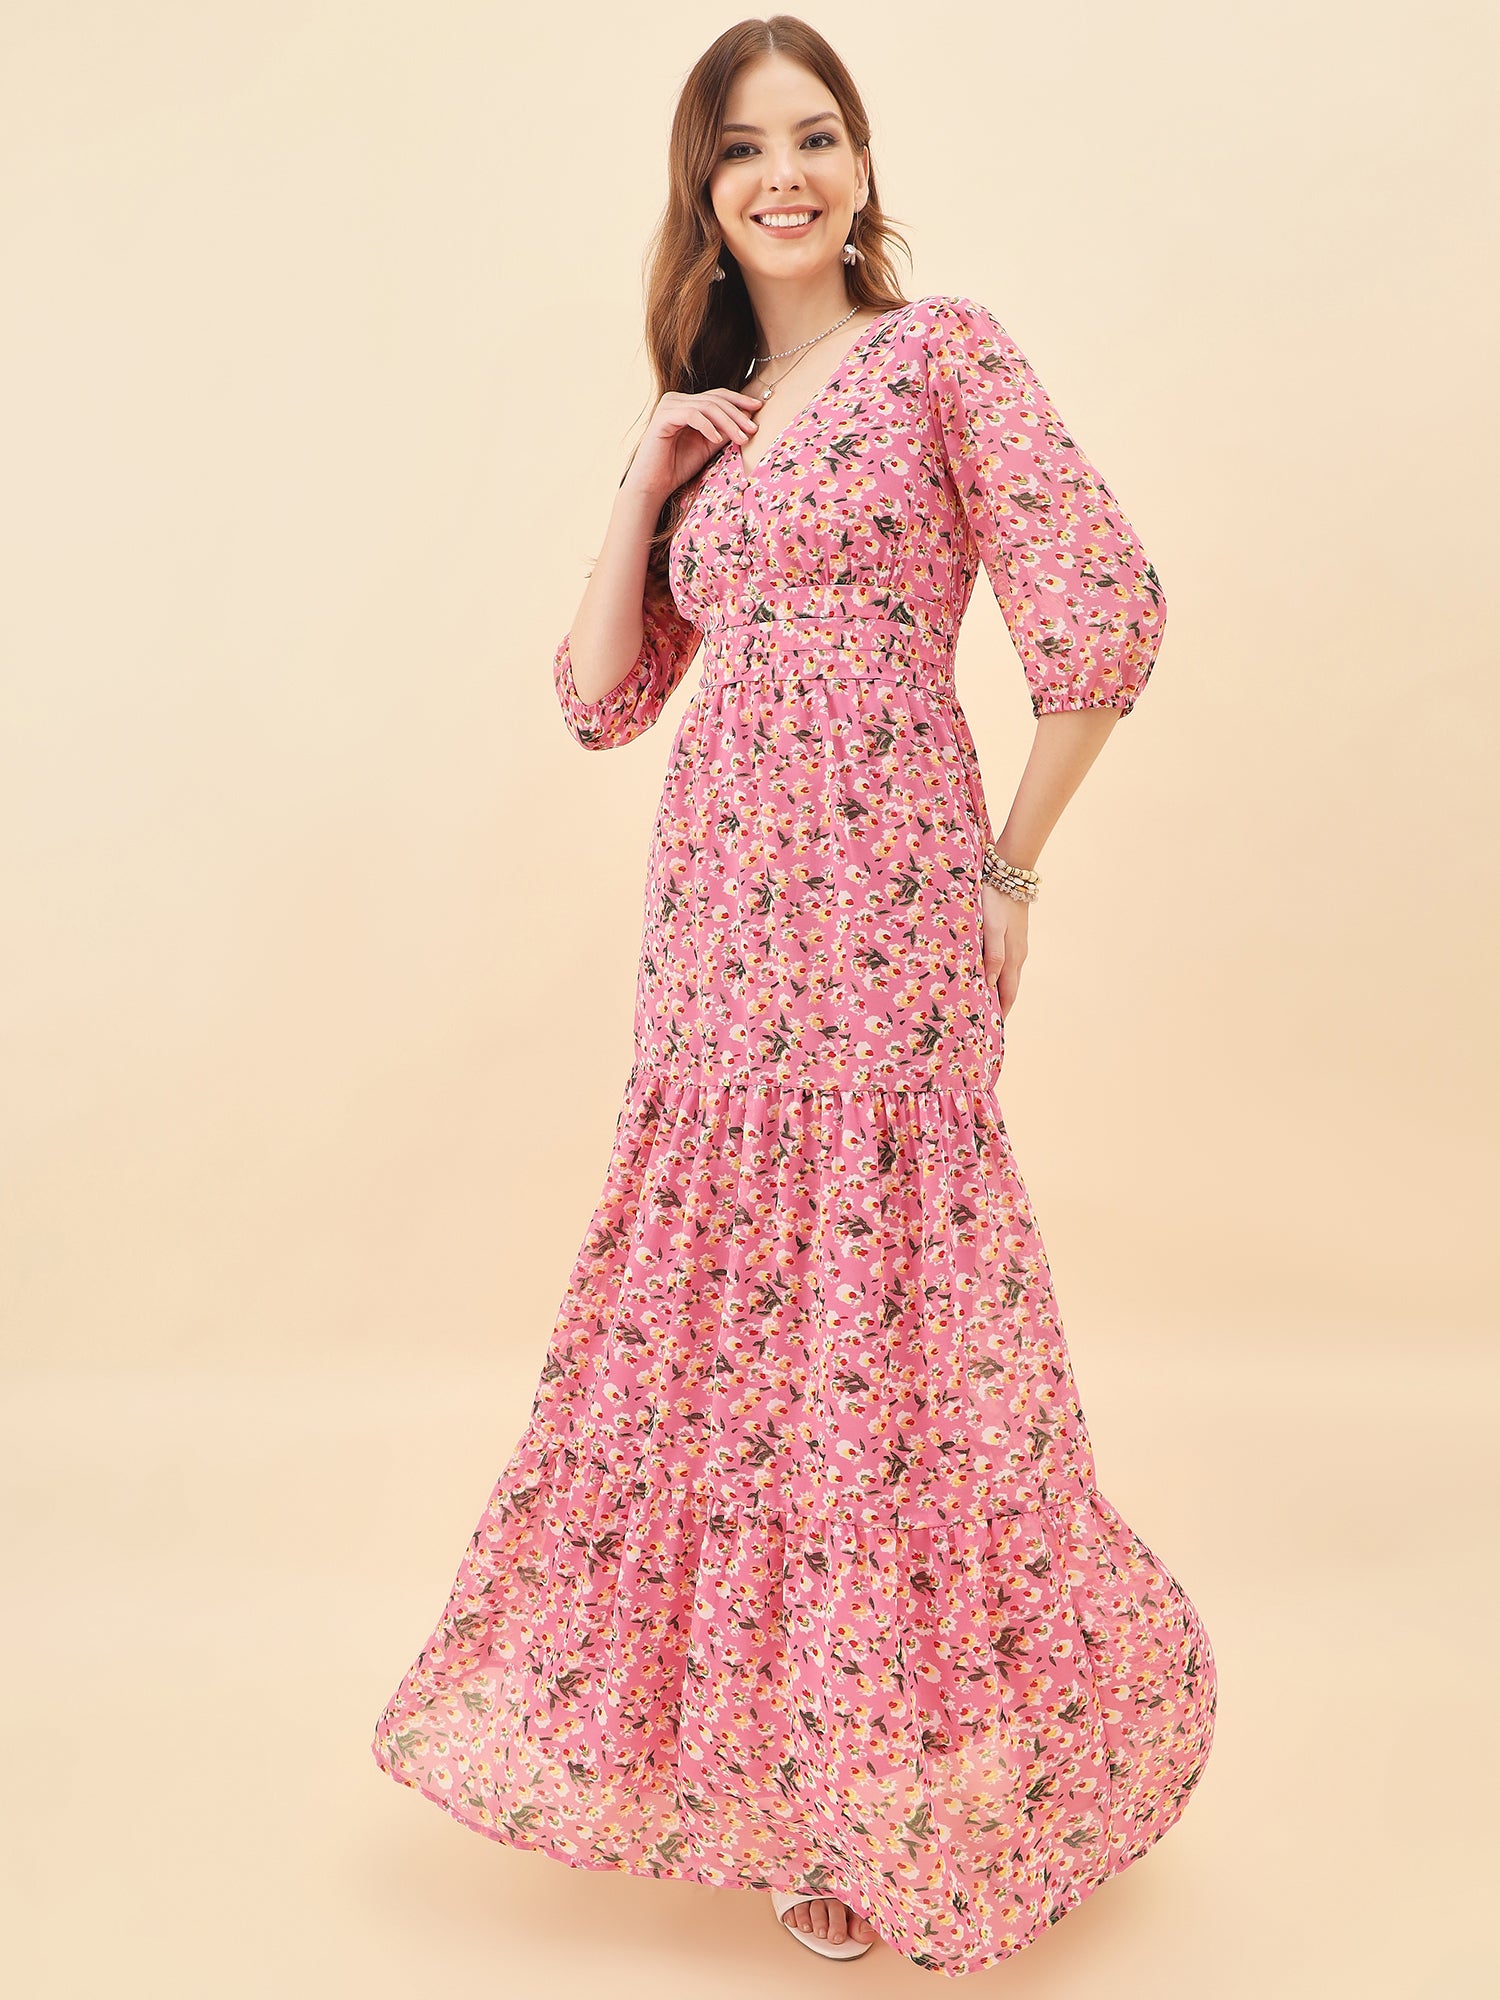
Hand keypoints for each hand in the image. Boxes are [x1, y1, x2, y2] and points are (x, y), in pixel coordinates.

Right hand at [621, 386, 764, 505]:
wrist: (654, 484)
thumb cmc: (678, 467)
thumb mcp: (708, 446)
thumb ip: (724, 431)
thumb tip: (749, 421)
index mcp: (687, 403)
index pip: (717, 395)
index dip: (739, 400)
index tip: (759, 407)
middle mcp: (676, 399)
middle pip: (715, 399)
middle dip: (737, 414)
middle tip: (753, 429)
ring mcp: (668, 406)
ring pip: (706, 406)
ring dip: (727, 422)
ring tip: (741, 438)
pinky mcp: (662, 417)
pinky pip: (692, 415)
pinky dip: (708, 426)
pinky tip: (718, 439)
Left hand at [980, 881, 1028, 1021]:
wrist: (1010, 874)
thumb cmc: (996, 900)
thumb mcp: (991, 928)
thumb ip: (993, 955)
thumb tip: (991, 983)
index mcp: (1013, 958)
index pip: (1008, 994)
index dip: (1001, 1012)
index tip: (991, 1029)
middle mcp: (1018, 956)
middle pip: (1009, 989)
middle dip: (999, 1006)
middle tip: (984, 1022)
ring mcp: (1017, 946)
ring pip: (1008, 976)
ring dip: (998, 991)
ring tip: (984, 1004)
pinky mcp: (1014, 937)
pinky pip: (1006, 964)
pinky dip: (998, 976)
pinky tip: (988, 977)